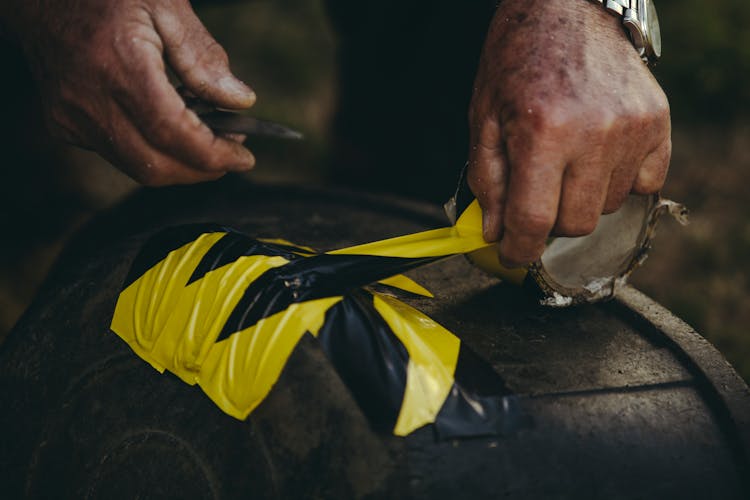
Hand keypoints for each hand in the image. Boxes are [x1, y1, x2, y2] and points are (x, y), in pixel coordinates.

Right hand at [3, 0, 255, 184]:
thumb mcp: (165, 5)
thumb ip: (203, 57)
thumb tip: (240, 101)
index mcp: (117, 64)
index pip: (171, 133)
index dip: (212, 154)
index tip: (243, 158)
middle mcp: (88, 98)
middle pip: (156, 164)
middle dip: (202, 169)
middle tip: (233, 154)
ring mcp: (71, 116)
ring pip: (138, 165)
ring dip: (181, 162)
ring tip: (210, 137)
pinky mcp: (64, 124)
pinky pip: (119, 153)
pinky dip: (154, 150)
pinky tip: (173, 125)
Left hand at [467, 0, 670, 266]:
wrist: (566, 8)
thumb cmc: (516, 61)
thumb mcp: (483, 118)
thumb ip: (488, 181)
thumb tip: (497, 234)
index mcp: (542, 132)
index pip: (534, 220)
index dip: (519, 248)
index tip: (514, 253)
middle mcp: (594, 133)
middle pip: (575, 223)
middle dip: (548, 221)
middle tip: (536, 195)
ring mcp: (632, 127)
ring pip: (607, 207)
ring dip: (581, 198)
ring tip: (566, 160)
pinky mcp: (657, 121)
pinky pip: (644, 185)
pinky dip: (619, 182)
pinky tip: (597, 156)